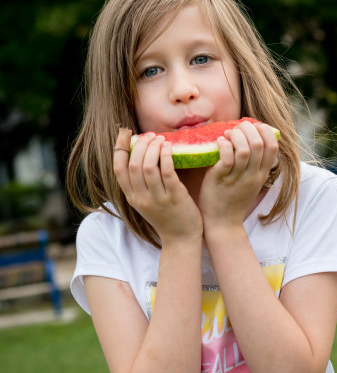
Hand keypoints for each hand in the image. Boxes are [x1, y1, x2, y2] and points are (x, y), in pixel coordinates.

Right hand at [113, 129, 202, 244]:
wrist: (181, 239)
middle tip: (150, 135)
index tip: (126, 133)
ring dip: (153, 148)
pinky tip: (169, 147)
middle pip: (133, 164)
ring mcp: (157, 199)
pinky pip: (166, 171)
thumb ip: (139, 183)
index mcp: (131, 197)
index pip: (118, 169)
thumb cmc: (165, 216)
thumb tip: (138, 153)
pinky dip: (166, 156)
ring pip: (148, 166)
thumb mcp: (145, 201)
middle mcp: (141, 198)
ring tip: (160, 139)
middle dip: (141, 144)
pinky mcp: (174, 197)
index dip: (120, 148)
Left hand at [199, 121, 278, 229]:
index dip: (265, 131)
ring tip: (228, 134)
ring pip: (243, 149)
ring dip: (235, 135)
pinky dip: (224, 145)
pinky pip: (226, 158)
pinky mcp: (220, 179)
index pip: (273, 147)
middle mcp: (252, 176)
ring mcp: (237, 178)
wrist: (222, 223)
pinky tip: (220, 141)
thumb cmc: (234, 199)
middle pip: (258, 144)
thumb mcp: (251, 182)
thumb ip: (255, 164)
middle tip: (237, 127)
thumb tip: (253, 138)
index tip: (254, 126)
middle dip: (248, 129)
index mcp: (261, 174)